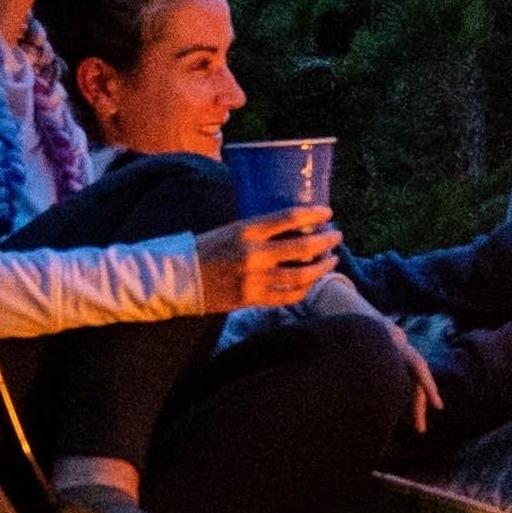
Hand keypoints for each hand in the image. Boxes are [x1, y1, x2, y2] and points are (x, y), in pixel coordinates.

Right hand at [197, 207, 341, 307]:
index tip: (328, 213)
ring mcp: (254, 279)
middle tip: (337, 237)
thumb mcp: (229, 230)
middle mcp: (253, 254)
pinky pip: (287, 297)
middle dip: (326, 241)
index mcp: (246, 230)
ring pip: (301, 275)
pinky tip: (311, 283)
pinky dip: (304, 289)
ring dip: (321, 267)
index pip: (288, 217)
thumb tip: (290, 227)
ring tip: (331, 260)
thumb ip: (258, 230)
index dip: (313, 214)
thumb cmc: (202, 249)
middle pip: (303, 248)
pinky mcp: (251, 299)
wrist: (174, 278)